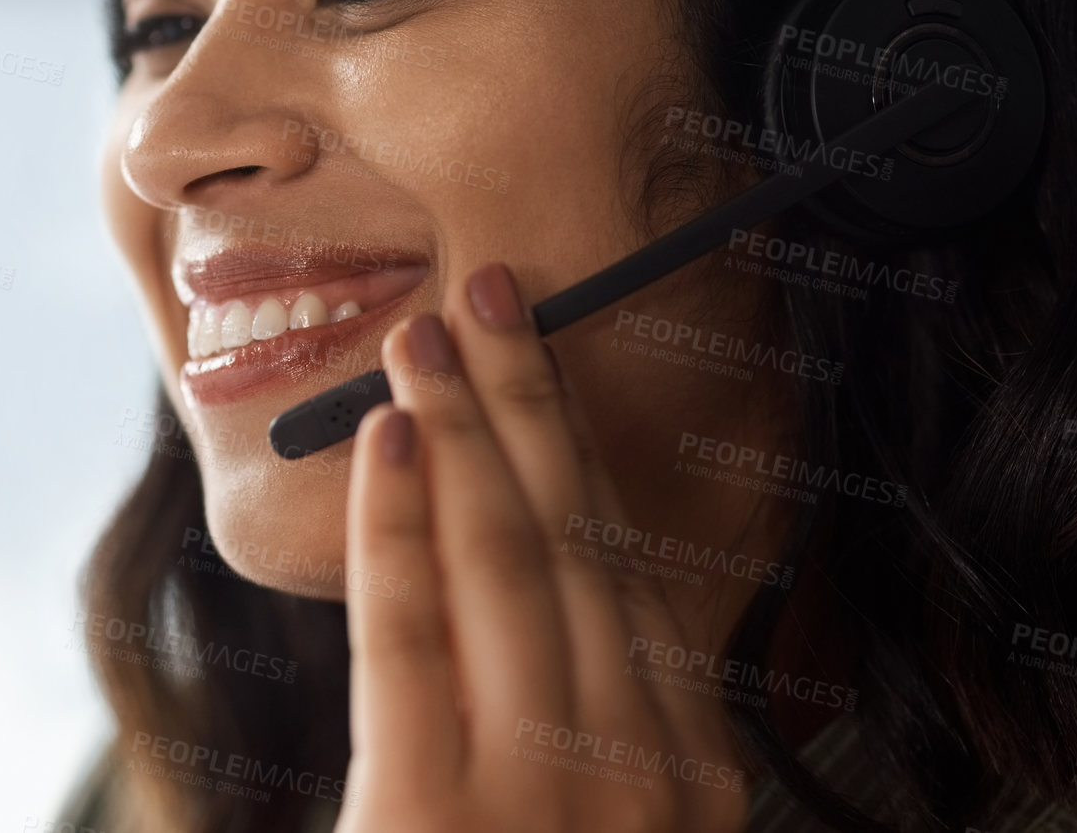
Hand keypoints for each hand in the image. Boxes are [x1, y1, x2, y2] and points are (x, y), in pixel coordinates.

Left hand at [334, 263, 751, 832]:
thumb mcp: (608, 817)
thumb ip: (594, 723)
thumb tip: (557, 580)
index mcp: (690, 769)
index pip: (625, 568)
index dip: (577, 447)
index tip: (542, 365)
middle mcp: (636, 768)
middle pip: (572, 539)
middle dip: (526, 401)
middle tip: (491, 295)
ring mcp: (538, 791)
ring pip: (500, 562)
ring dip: (462, 426)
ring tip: (426, 339)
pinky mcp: (425, 813)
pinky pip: (405, 635)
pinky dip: (393, 520)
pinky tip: (386, 436)